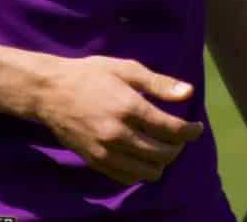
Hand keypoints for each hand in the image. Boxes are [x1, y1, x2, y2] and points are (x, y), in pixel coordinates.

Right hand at [33, 56, 204, 185]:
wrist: (50, 92)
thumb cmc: (90, 75)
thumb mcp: (125, 69)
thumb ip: (159, 84)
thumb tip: (189, 92)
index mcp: (129, 107)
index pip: (171, 129)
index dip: (190, 131)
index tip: (197, 127)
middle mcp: (118, 134)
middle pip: (163, 153)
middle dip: (179, 146)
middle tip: (180, 135)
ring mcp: (105, 152)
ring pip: (148, 171)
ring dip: (162, 161)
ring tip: (162, 146)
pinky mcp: (95, 162)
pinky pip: (129, 177)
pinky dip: (142, 170)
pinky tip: (143, 154)